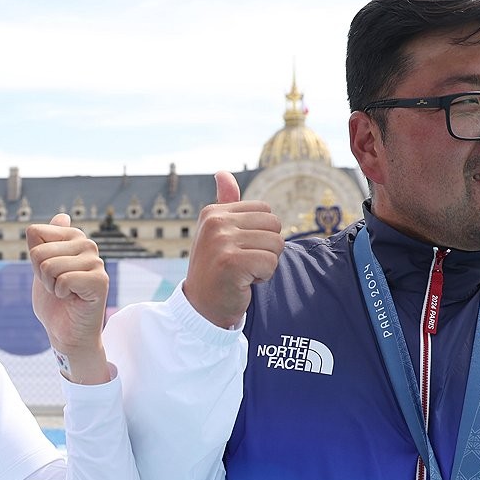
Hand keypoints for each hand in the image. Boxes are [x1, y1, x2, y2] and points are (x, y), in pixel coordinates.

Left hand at [27, 213, 110, 383]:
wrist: (66, 333)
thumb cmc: (55, 303)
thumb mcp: (41, 267)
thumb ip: (45, 242)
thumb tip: (63, 216)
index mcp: (73, 237)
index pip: (34, 232)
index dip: (33, 258)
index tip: (48, 273)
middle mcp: (87, 245)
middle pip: (39, 251)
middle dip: (40, 274)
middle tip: (57, 287)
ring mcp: (96, 262)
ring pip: (49, 266)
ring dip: (50, 286)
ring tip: (65, 293)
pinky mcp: (100, 280)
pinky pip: (64, 279)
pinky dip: (60, 293)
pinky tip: (72, 298)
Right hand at [183, 171, 282, 327]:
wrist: (202, 307)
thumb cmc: (215, 269)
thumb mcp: (217, 233)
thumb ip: (226, 204)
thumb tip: (222, 172)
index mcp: (213, 212)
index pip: (265, 211)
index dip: (261, 234)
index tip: (239, 250)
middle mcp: (215, 222)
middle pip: (275, 225)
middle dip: (267, 248)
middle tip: (244, 263)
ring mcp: (221, 241)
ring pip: (276, 244)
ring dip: (266, 264)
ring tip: (243, 273)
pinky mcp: (231, 262)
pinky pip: (271, 263)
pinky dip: (264, 277)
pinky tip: (244, 282)